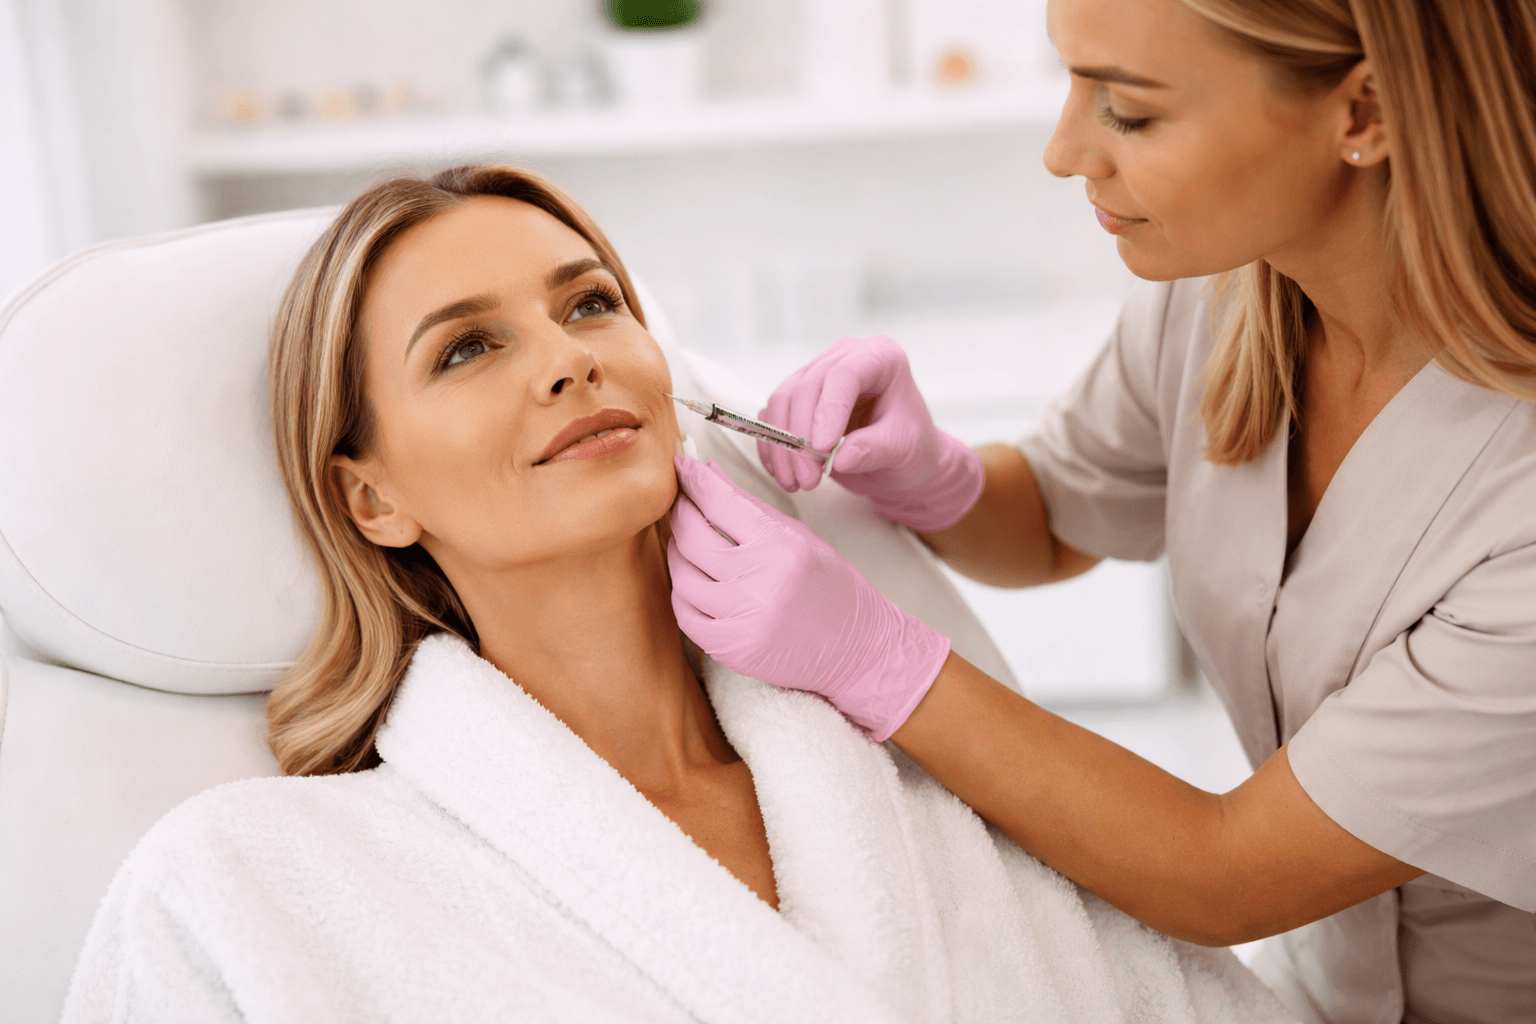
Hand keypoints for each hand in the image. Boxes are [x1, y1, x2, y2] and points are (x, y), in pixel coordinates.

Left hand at [668, 456, 949, 740]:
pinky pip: (685, 614)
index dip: (694, 480)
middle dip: (682, 513)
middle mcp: (760, 582)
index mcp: (780, 545)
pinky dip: (684, 594)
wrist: (857, 647)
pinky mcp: (732, 649)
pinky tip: (696, 582)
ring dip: (680, 554)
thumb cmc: (831, 587)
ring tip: (690, 544)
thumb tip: (709, 474)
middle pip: (692, 537)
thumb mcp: (798, 535)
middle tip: (683, 503)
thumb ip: (749, 505)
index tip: (683, 467)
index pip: (720, 501)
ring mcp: (743, 619)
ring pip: (682, 575)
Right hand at [757, 336, 983, 532]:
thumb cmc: (912, 448)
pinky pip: (773, 415)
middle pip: (807, 387)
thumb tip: (841, 459)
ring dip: (782, 446)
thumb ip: (875, 450)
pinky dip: (773, 445)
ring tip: (796, 482)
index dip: (828, 411)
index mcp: (880, 357)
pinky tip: (783, 472)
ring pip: (783, 400)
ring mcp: (818, 373)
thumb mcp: (904, 451)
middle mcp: (845, 357)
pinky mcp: (798, 395)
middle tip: (808, 480)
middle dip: (801, 438)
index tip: (822, 449)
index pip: (844, 375)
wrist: (900, 460)